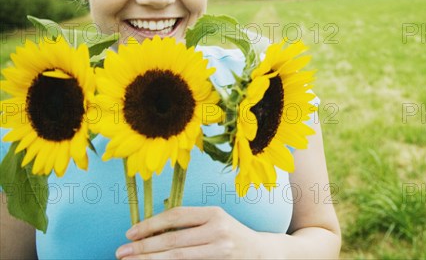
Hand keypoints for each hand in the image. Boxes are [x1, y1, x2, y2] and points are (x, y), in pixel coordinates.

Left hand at [115, 206, 262, 258]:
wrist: (261, 253)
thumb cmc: (231, 235)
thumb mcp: (214, 221)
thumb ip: (189, 223)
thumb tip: (150, 231)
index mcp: (214, 213)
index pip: (176, 216)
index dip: (150, 224)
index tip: (130, 233)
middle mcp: (218, 230)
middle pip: (173, 240)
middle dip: (144, 247)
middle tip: (121, 252)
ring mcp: (220, 250)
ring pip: (178, 257)